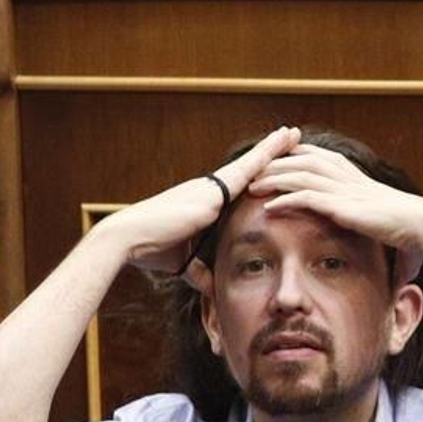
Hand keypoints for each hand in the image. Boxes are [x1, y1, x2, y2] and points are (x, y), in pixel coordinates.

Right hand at [98, 125, 302, 280]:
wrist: (130, 239)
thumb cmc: (150, 248)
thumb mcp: (184, 263)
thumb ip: (201, 274)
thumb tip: (212, 290)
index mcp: (204, 203)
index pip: (237, 185)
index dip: (255, 172)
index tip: (273, 160)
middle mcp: (209, 189)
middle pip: (247, 167)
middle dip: (269, 152)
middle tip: (292, 134)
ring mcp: (211, 187)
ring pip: (250, 162)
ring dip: (272, 147)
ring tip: (292, 131)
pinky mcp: (214, 192)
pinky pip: (247, 169)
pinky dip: (265, 155)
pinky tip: (280, 143)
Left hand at [248, 145, 422, 276]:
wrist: (422, 225)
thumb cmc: (412, 231)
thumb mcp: (387, 226)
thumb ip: (376, 234)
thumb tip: (390, 275)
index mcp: (354, 175)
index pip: (317, 156)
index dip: (294, 157)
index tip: (275, 164)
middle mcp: (345, 176)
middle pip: (300, 159)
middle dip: (274, 164)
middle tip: (252, 173)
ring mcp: (342, 187)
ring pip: (297, 173)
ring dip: (272, 179)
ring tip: (251, 188)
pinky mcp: (340, 203)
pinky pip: (304, 196)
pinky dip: (284, 199)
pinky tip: (268, 207)